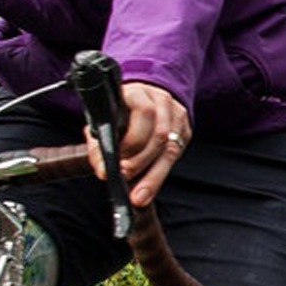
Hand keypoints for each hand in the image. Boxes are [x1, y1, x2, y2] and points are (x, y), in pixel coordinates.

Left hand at [99, 81, 188, 207]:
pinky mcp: (185, 131)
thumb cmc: (120, 112)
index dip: (132, 140)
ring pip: (171, 148)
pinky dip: (160, 173)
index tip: (117, 163)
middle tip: (125, 178)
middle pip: (160, 134)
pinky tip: (149, 186)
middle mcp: (162, 101)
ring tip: (139, 193)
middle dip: (140, 161)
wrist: (144, 97)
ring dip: (153, 174)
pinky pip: (176, 154)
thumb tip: (103, 170)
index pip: (144, 113)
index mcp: (139, 92)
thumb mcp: (105, 121)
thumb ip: (100, 144)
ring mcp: (177, 116)